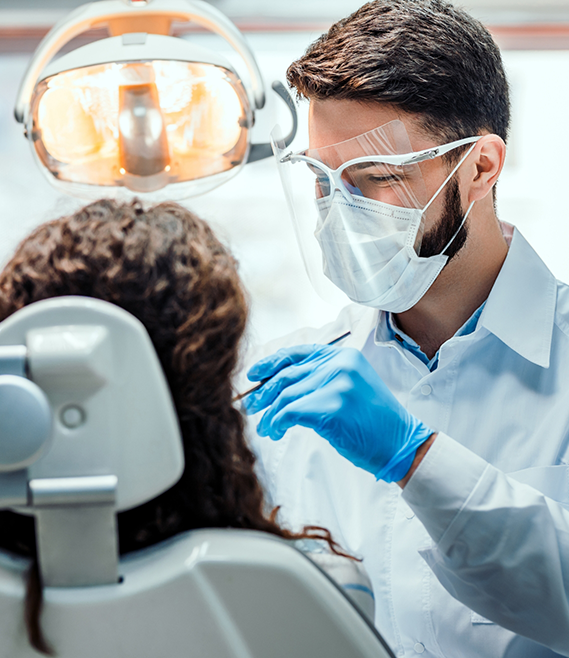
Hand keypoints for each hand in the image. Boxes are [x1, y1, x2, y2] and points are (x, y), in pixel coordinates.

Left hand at [243, 344, 433, 482]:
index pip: (298, 353)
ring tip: (266, 429)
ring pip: (286, 396)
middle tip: (251, 407)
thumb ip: (323, 378)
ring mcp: (337, 384)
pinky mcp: (332, 407)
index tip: (254, 374)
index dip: (271, 363)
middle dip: (264, 392)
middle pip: (287, 375)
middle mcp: (340, 365)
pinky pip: (290, 412)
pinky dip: (277, 423)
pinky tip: (276, 432)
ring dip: (270, 414)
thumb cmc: (373, 421)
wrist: (400, 443)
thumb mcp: (352, 386)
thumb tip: (281, 384)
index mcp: (344, 356)